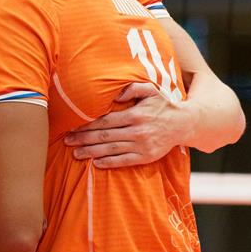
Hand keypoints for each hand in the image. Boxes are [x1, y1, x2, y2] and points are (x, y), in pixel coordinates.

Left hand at [64, 82, 187, 167]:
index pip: (105, 120)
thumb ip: (133, 88)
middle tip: (67, 142)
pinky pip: (124, 161)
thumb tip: (115, 95)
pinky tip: (96, 163)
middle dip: (83, 139)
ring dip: (91, 152)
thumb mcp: (151, 90)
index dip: (87, 125)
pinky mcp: (145, 157)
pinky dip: (109, 163)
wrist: (183, 124)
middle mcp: (137, 131)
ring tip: (76, 154)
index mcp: (135, 114)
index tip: (72, 127)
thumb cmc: (162, 106)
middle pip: (104, 136)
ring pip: (111, 149)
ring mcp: (141, 145)